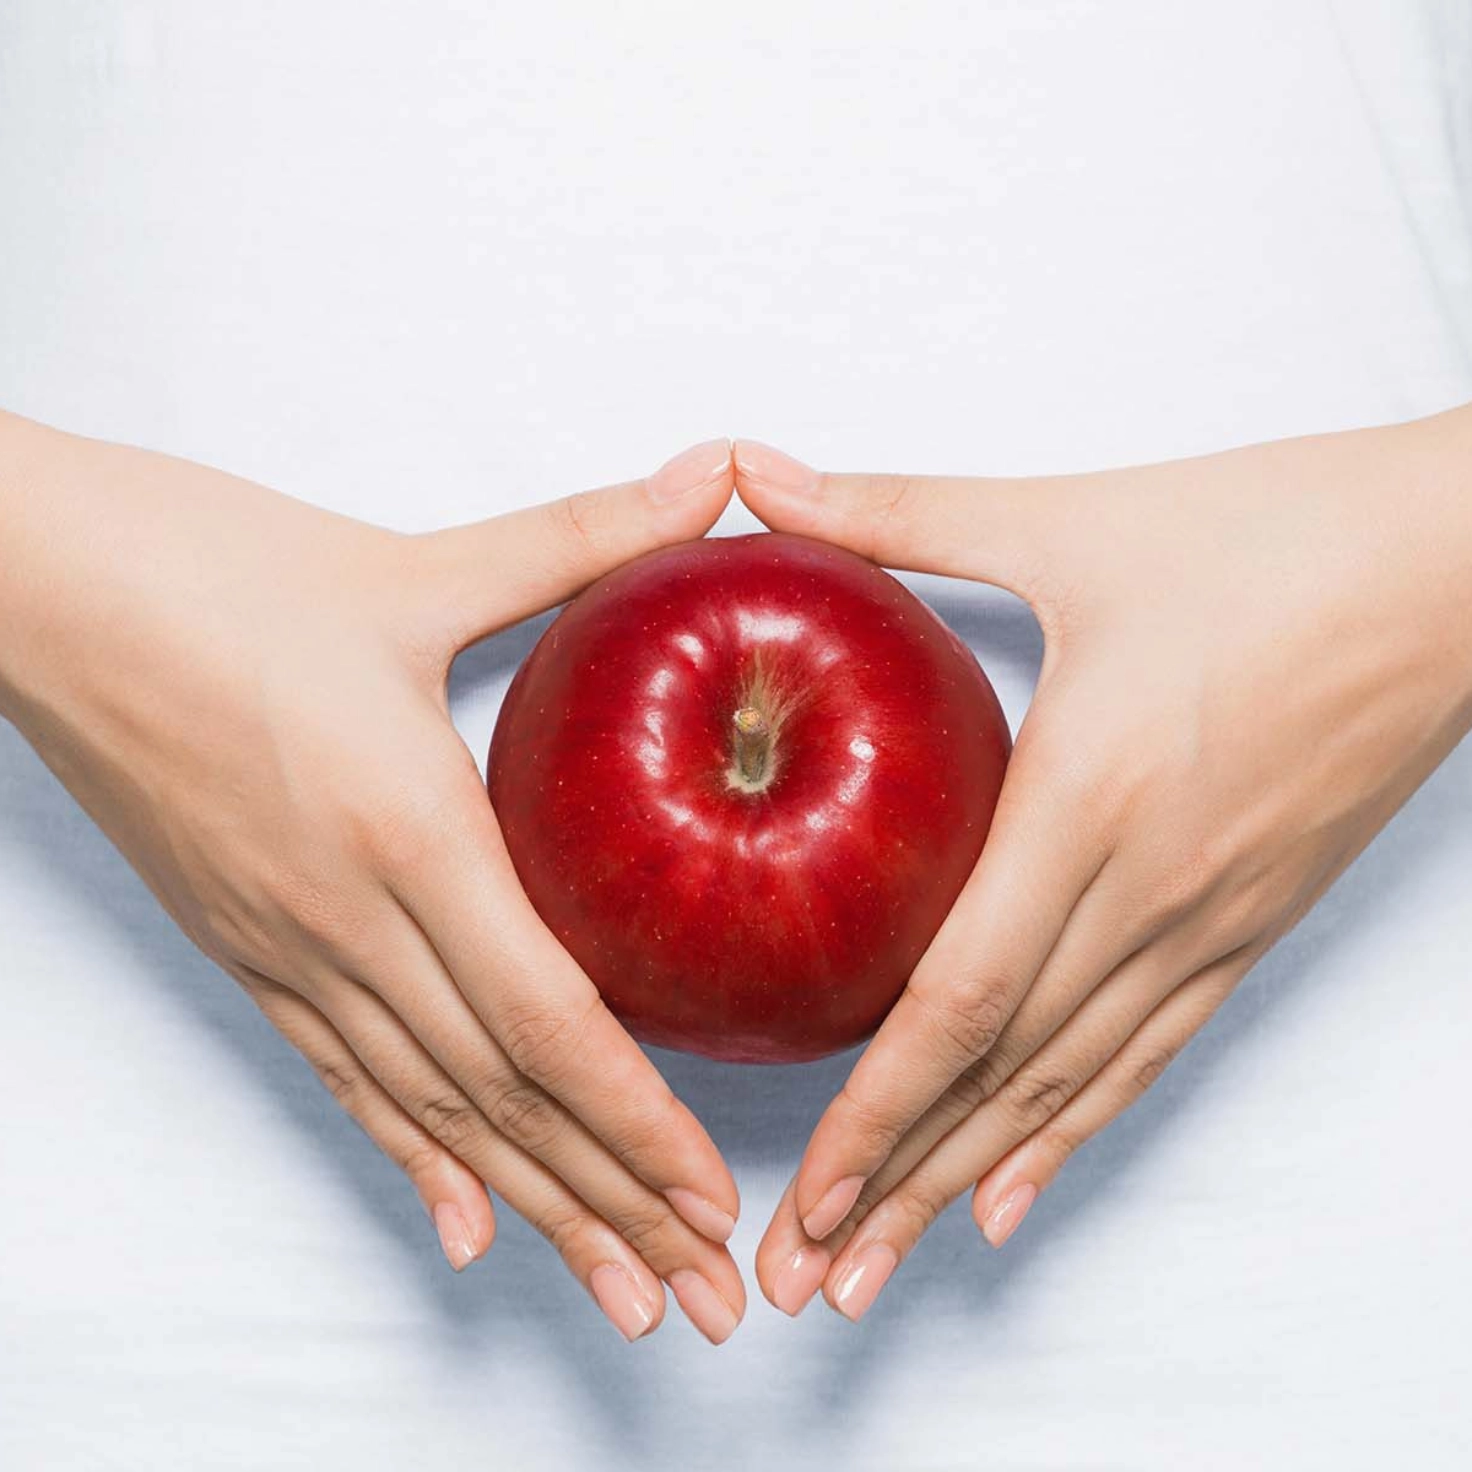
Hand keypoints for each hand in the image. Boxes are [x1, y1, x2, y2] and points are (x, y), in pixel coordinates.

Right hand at [0, 414, 745, 1343]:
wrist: (39, 586)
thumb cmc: (210, 571)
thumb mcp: (417, 562)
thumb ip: (584, 534)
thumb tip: (714, 477)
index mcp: (405, 828)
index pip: (545, 1020)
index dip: (634, 1124)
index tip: (708, 1202)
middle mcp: (345, 917)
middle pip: (500, 1099)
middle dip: (610, 1207)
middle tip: (703, 1301)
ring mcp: (286, 946)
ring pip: (429, 1111)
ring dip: (532, 1210)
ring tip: (617, 1293)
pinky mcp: (244, 945)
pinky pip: (341, 1077)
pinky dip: (412, 1156)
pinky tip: (459, 1222)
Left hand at [733, 411, 1471, 1319]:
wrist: (1461, 558)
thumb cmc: (1277, 534)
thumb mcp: (1069, 520)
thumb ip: (898, 511)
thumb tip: (756, 475)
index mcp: (1092, 797)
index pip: (961, 1000)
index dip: (876, 1111)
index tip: (802, 1196)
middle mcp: (1152, 888)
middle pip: (1004, 1075)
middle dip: (898, 1185)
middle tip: (811, 1280)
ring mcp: (1212, 917)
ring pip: (1074, 1086)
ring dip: (973, 1182)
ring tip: (892, 1265)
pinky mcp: (1254, 917)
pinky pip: (1154, 1051)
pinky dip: (1079, 1129)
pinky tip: (1024, 1190)